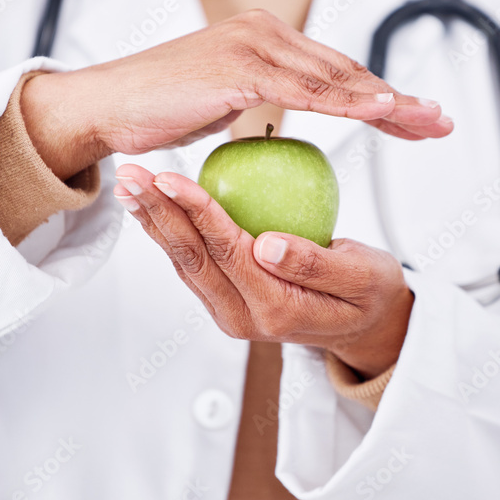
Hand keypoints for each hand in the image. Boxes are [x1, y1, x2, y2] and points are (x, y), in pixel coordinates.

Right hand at [20, 10, 451, 178]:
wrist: (107, 105)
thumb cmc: (158, 109)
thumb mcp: (221, 101)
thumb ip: (259, 100)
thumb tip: (282, 119)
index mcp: (264, 38)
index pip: (333, 72)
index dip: (378, 95)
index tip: (414, 117)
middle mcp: (264, 31)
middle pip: (345, 71)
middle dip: (397, 100)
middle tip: (439, 121)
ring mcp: (252, 45)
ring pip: (334, 79)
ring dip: (386, 102)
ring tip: (426, 120)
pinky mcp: (239, 67)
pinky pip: (304, 90)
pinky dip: (347, 100)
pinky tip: (383, 110)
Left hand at [113, 163, 414, 378]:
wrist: (364, 325)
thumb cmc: (370, 292)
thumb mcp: (362, 276)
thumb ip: (316, 264)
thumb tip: (267, 245)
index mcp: (276, 309)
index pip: (228, 251)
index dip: (197, 211)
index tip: (171, 177)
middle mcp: (243, 317)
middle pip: (192, 257)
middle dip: (158, 212)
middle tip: (131, 175)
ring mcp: (229, 312)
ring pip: (183, 261)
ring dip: (153, 220)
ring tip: (129, 185)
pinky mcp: (224, 301)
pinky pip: (190, 262)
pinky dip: (167, 230)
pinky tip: (152, 203)